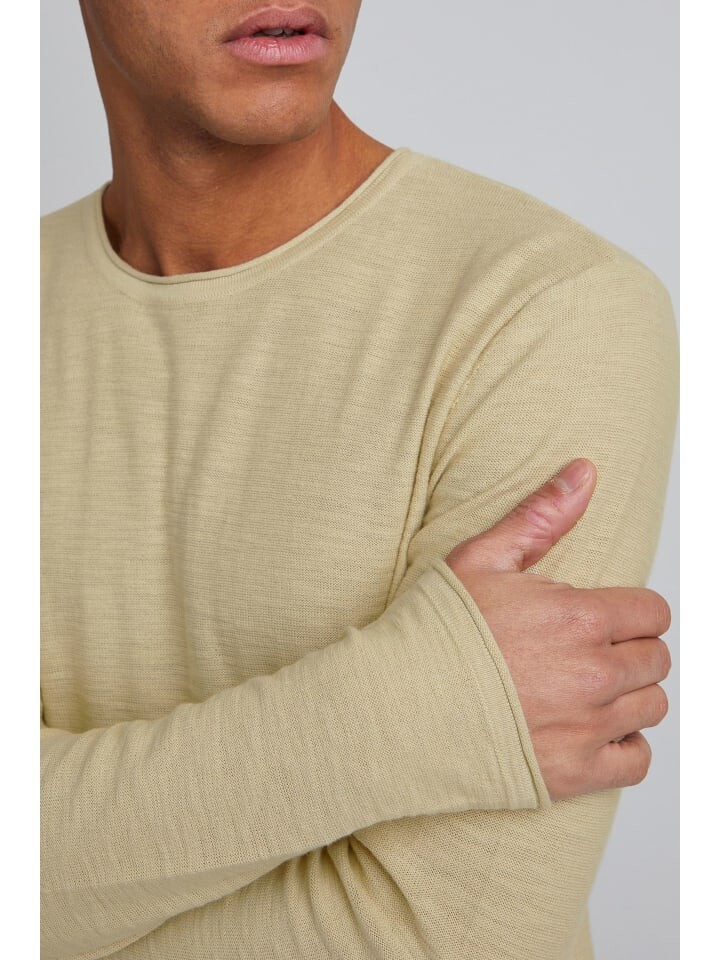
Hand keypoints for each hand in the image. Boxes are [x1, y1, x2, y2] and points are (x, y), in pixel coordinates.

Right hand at [444, 458, 671, 801]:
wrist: (394, 709)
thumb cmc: (431, 634)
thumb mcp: (480, 558)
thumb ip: (541, 516)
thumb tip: (585, 472)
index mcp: (578, 617)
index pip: (652, 613)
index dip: (631, 612)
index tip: (604, 618)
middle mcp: (594, 673)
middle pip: (656, 660)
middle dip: (629, 651)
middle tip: (589, 652)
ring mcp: (588, 726)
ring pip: (651, 707)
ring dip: (628, 697)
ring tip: (586, 690)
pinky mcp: (574, 772)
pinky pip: (637, 761)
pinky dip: (624, 747)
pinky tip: (591, 731)